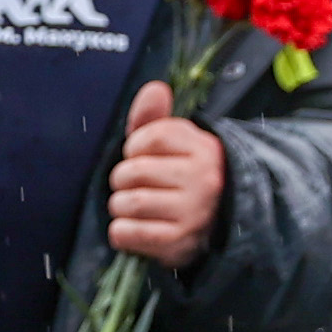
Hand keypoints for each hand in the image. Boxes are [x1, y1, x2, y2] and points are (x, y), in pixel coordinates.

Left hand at [103, 84, 227, 264]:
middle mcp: (205, 179)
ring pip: (129, 202)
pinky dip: (121, 232)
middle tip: (136, 187)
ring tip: (135, 208)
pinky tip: (135, 229)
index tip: (141, 156)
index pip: (151, 137)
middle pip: (134, 171)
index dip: (134, 147)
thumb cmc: (181, 181)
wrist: (211, 228)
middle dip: (123, 180)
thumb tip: (154, 89)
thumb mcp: (172, 146)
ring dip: (120, 206)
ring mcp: (195, 213)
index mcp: (204, 149)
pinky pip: (128, 233)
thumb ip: (154, 118)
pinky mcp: (180, 242)